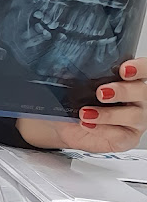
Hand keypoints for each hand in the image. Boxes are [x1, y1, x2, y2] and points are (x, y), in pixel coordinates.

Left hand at [17, 58, 146, 152]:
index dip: (140, 68)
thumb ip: (78, 73)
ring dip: (110, 114)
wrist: (63, 123)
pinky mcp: (127, 137)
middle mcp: (136, 99)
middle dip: (124, 91)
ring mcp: (135, 120)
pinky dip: (103, 129)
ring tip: (87, 112)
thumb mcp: (74, 82)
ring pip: (136, 116)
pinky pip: (122, 135)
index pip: (144, 70)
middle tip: (101, 92)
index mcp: (128, 79)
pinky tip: (88, 123)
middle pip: (143, 92)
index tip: (123, 69)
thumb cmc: (75, 99)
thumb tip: (63, 64)